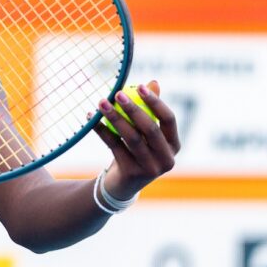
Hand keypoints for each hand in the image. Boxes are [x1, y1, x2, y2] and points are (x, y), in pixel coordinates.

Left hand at [92, 80, 180, 198]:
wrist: (122, 185)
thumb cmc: (136, 151)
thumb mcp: (145, 132)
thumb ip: (150, 110)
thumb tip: (154, 82)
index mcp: (174, 145)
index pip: (169, 119)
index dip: (155, 102)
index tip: (140, 86)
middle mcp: (166, 158)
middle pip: (150, 129)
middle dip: (133, 109)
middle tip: (117, 94)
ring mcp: (150, 169)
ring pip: (131, 138)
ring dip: (115, 118)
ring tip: (101, 103)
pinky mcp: (131, 174)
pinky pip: (114, 146)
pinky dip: (102, 131)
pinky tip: (91, 118)